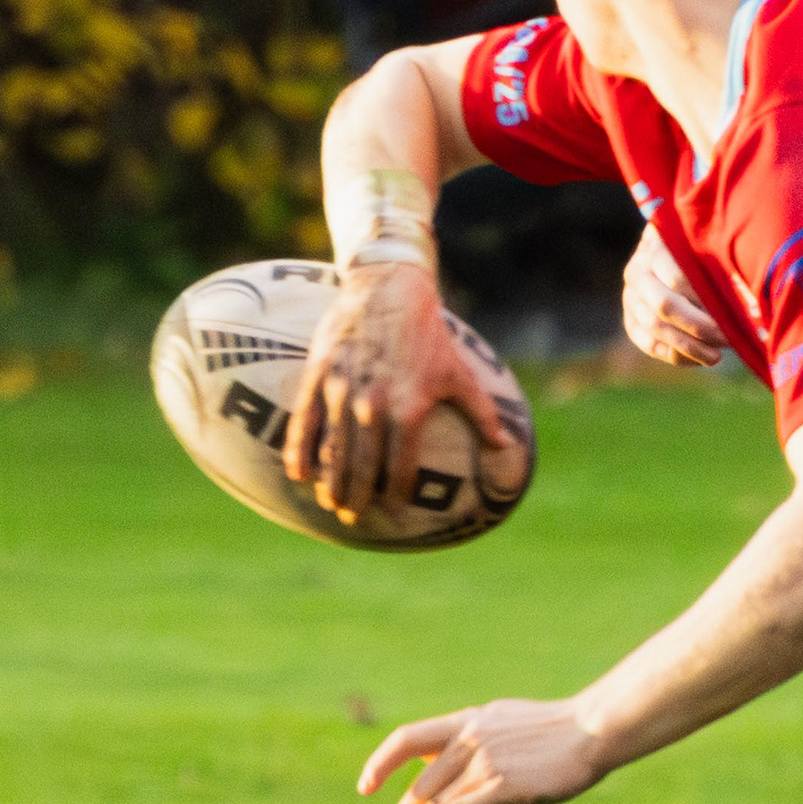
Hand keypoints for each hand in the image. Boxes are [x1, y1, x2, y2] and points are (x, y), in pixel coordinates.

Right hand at [282, 261, 527, 521]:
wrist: (388, 287)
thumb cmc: (428, 333)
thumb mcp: (458, 373)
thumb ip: (481, 412)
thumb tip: (506, 446)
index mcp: (410, 409)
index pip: (402, 465)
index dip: (397, 493)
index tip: (394, 513)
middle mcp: (375, 405)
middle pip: (363, 465)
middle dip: (358, 496)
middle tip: (354, 516)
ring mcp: (343, 390)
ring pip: (333, 448)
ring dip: (330, 481)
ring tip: (329, 502)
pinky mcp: (320, 374)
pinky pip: (306, 421)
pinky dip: (299, 450)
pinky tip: (297, 474)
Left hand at [358, 699, 607, 803]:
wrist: (592, 730)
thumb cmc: (558, 731)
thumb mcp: (506, 722)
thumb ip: (476, 738)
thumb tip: (452, 754)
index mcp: (469, 722)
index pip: (410, 740)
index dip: (382, 763)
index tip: (366, 785)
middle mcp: (469, 740)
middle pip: (421, 782)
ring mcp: (485, 763)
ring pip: (434, 800)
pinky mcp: (502, 786)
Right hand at [622, 231, 726, 369]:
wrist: (671, 252)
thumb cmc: (703, 250)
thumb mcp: (710, 247)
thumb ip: (722, 267)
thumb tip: (747, 298)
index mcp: (656, 246)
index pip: (679, 278)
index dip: (705, 300)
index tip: (733, 313)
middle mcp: (637, 271)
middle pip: (665, 306)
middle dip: (699, 327)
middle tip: (726, 339)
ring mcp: (630, 297)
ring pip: (656, 328)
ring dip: (689, 347)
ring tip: (716, 357)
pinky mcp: (631, 321)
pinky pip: (649, 345)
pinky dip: (675, 356)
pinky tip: (699, 360)